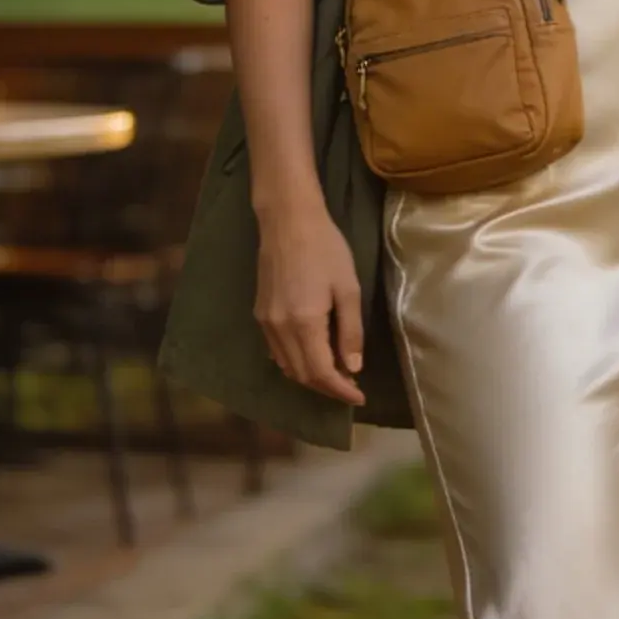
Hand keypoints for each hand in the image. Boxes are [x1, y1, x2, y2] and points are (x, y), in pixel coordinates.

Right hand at [253, 201, 365, 405]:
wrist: (288, 221)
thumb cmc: (326, 249)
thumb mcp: (349, 289)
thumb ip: (350, 331)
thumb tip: (353, 368)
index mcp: (304, 323)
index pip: (321, 373)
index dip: (341, 391)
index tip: (359, 397)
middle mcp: (279, 329)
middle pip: (302, 375)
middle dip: (327, 387)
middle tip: (351, 386)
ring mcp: (266, 322)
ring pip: (286, 366)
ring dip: (310, 377)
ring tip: (335, 374)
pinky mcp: (259, 314)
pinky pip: (276, 351)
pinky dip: (294, 362)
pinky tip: (311, 355)